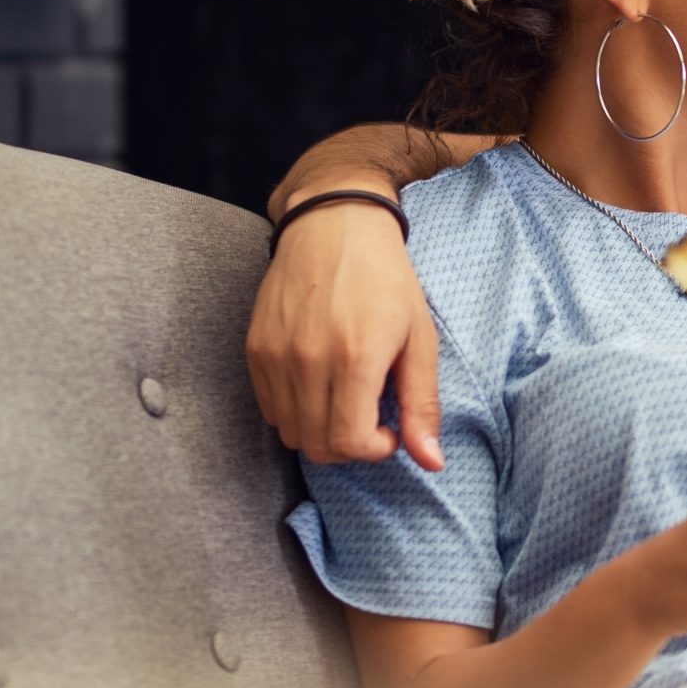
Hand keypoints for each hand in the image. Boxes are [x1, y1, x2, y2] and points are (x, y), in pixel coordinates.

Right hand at [246, 200, 443, 468]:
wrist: (334, 224)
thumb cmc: (386, 280)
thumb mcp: (419, 339)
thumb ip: (422, 404)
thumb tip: (431, 464)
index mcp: (355, 357)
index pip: (349, 444)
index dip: (374, 450)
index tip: (388, 429)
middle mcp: (309, 359)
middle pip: (317, 447)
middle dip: (348, 446)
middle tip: (368, 417)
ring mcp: (275, 354)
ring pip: (290, 432)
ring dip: (320, 431)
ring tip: (344, 400)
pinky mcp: (255, 347)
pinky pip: (268, 409)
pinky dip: (294, 411)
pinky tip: (319, 385)